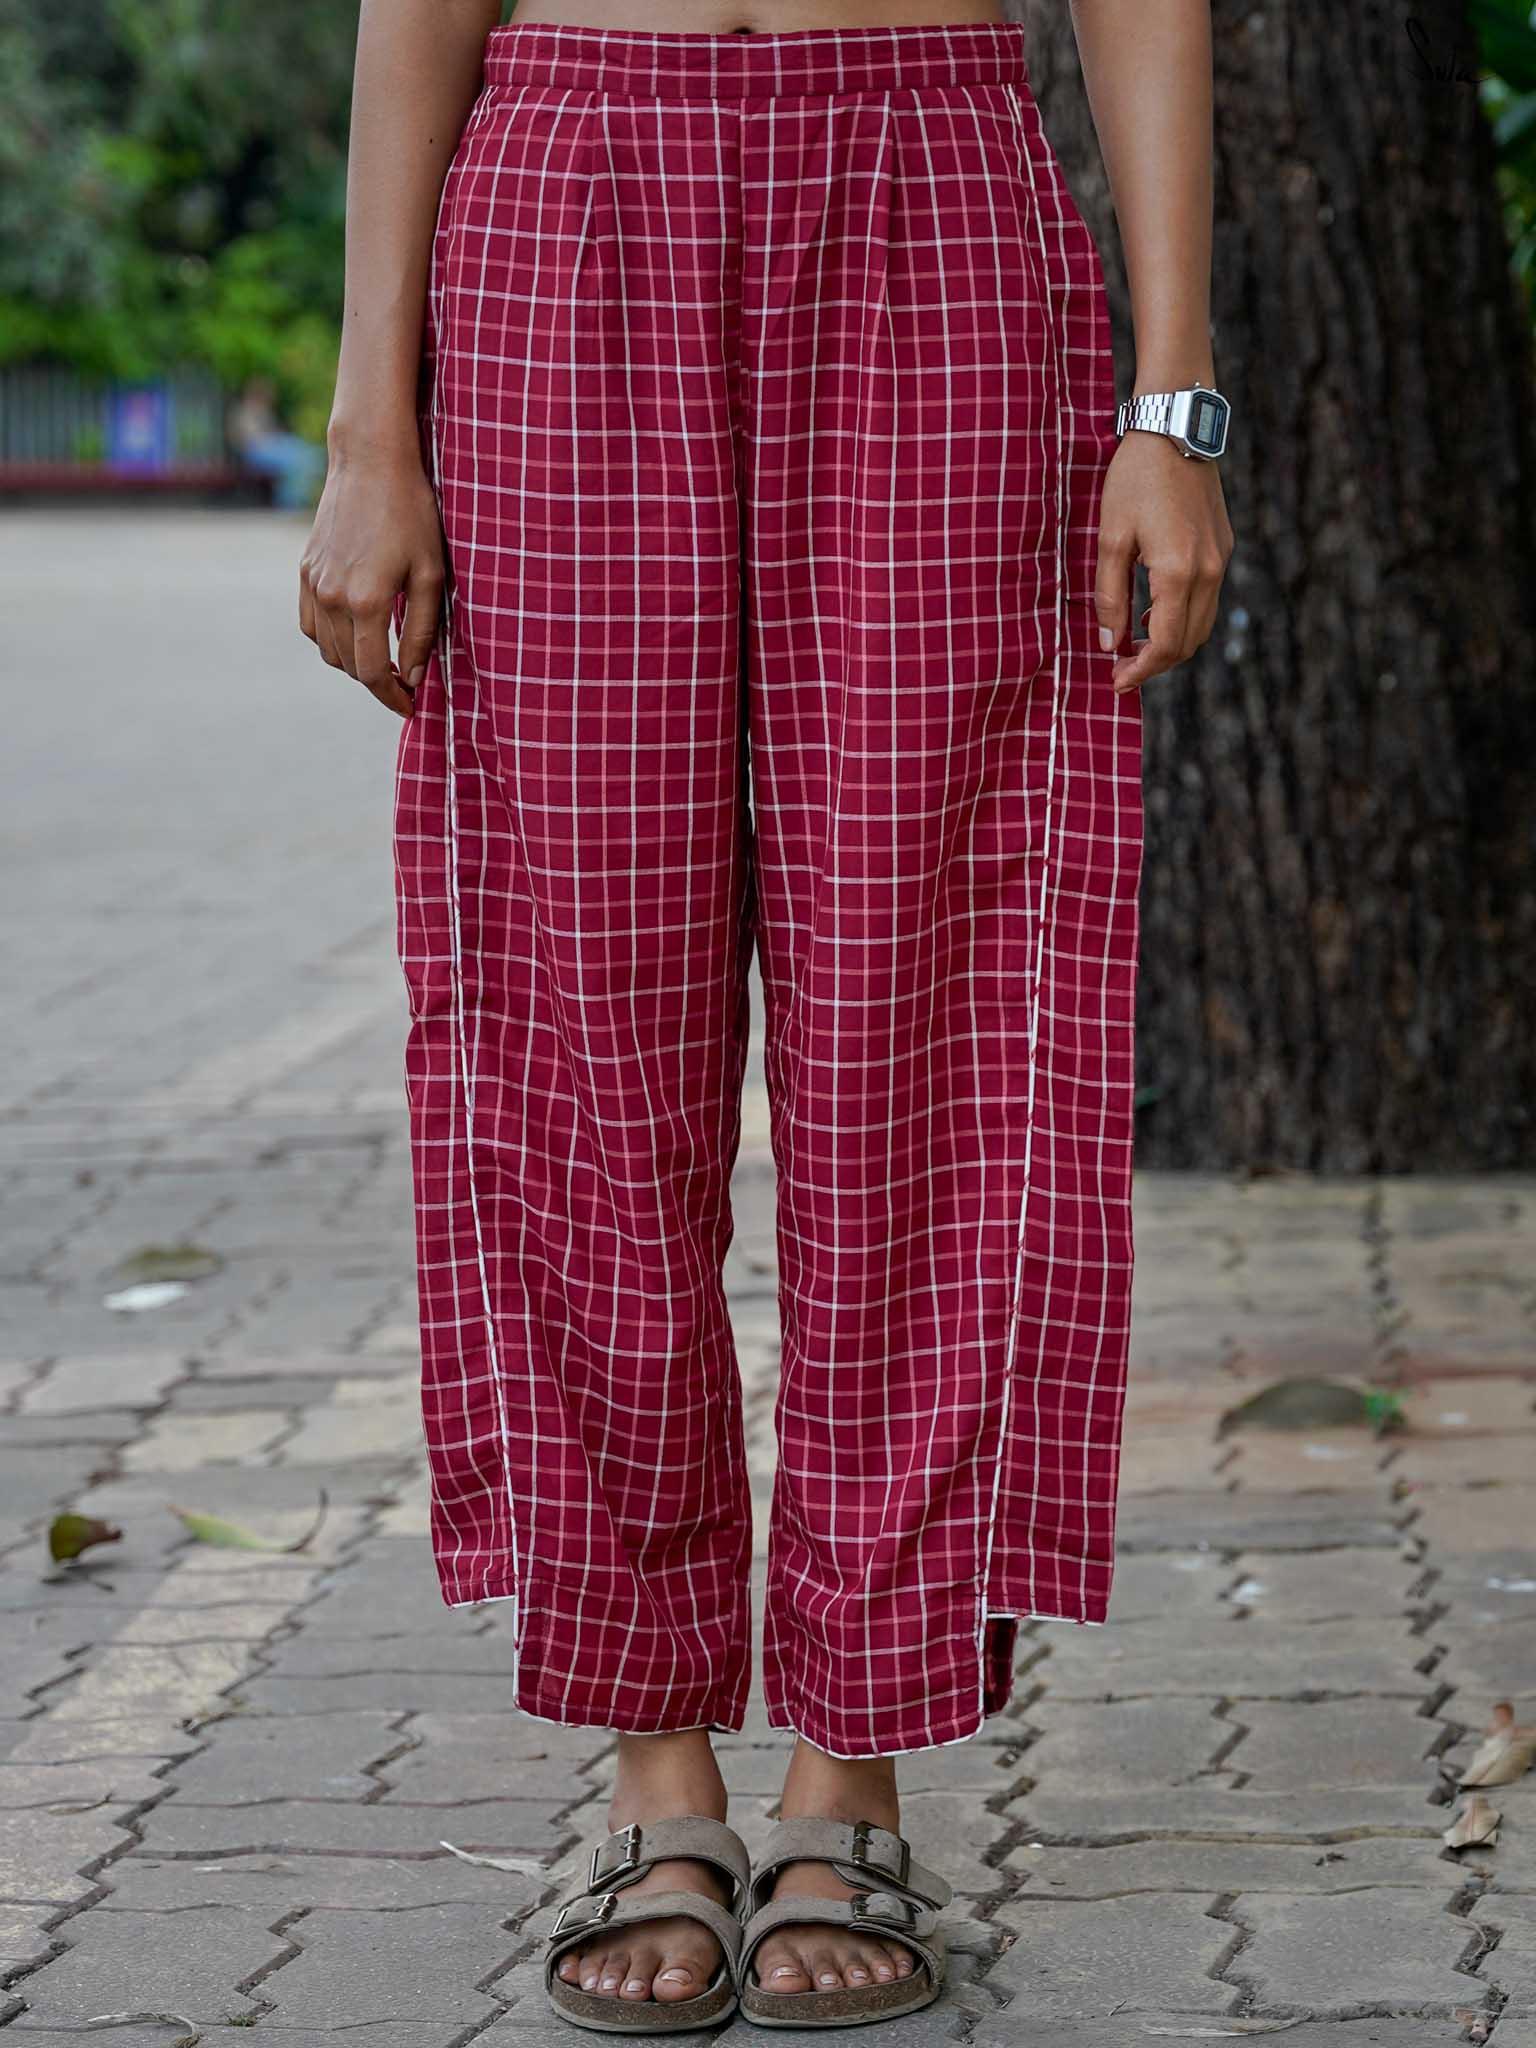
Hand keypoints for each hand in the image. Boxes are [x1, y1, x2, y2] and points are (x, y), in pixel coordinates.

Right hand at [299, 441, 444, 717]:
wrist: (370, 463)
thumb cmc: (411, 515)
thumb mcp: (431, 575)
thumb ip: (421, 632)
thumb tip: (412, 676)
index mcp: (366, 601)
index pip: (373, 672)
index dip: (393, 697)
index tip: (411, 707)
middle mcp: (333, 597)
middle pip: (349, 666)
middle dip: (376, 683)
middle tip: (404, 684)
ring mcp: (313, 584)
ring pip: (327, 650)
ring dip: (353, 664)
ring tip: (382, 659)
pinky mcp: (305, 571)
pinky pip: (311, 625)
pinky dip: (331, 640)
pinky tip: (354, 634)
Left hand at [1093, 431, 1233, 695]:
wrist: (1176, 428)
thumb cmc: (1135, 479)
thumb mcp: (1110, 539)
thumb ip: (1109, 595)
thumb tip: (1108, 642)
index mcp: (1178, 572)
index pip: (1166, 644)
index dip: (1141, 670)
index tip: (1116, 681)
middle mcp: (1209, 571)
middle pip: (1188, 642)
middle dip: (1155, 663)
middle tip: (1121, 668)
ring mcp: (1221, 559)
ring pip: (1202, 624)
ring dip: (1171, 642)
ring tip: (1134, 643)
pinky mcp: (1223, 546)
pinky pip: (1208, 599)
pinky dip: (1183, 618)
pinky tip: (1154, 611)